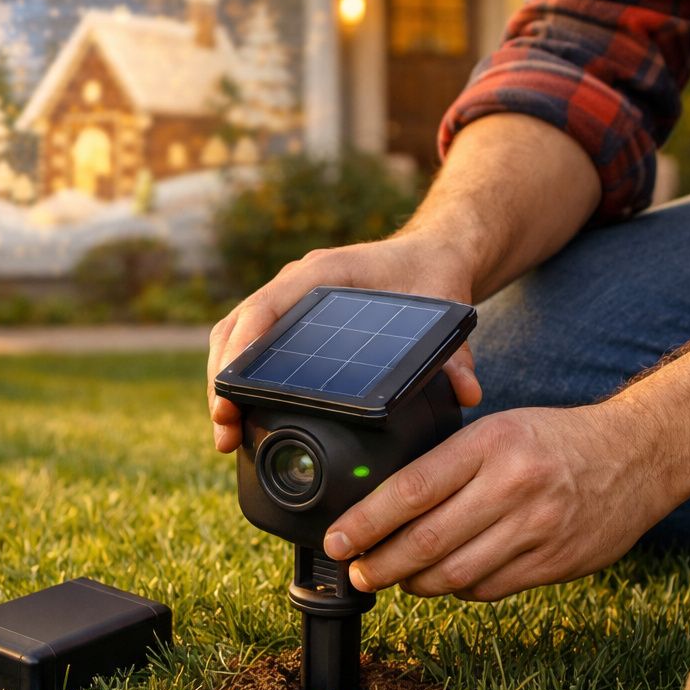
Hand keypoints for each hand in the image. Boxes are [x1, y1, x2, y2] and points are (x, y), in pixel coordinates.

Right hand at [207, 232, 482, 452]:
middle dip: (222, 379)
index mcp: (324, 273)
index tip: (229, 391)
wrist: (431, 254)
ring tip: (226, 434)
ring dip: (223, 381)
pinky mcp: (289, 317)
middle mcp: (296, 282)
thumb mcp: (446, 311)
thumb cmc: (432, 277)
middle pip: (237, 327)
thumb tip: (467, 392)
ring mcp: (288, 298)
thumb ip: (455, 353)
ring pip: (235, 335)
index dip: (240, 350)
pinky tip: (240, 414)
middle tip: (224, 430)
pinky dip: (236, 376)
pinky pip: (249, 342)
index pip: (265, 308)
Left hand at [321, 402, 672, 600]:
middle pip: (426, 540)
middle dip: (379, 564)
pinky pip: (487, 588)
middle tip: (356, 572)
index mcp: (491, 445)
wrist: (637, 456)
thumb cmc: (554, 440)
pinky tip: (446, 579)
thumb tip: (385, 503)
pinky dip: (457, 589)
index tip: (336, 541)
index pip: (412, 489)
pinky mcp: (553, 563)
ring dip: (414, 584)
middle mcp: (513, 487)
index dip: (365, 522)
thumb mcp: (500, 429)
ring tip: (395, 578)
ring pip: (454, 574)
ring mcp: (536, 530)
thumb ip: (450, 463)